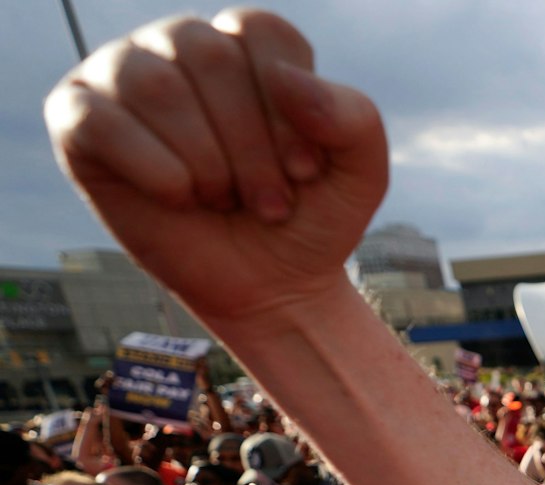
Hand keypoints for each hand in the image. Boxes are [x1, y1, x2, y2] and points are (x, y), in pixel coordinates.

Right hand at [46, 11, 386, 329]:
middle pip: (209, 57)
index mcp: (245, 44)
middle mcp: (179, 46)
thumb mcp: (362, 173)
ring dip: (206, 162)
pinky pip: (97, 120)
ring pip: (155, 85)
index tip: (306, 172)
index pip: (260, 34)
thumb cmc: (308, 218)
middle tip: (270, 203)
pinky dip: (151, 167)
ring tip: (226, 201)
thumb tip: (284, 78)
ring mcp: (122, 76)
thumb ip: (354, 116)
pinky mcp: (77, 119)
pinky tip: (180, 197)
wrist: (271, 286)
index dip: (288, 111)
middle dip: (250, 147)